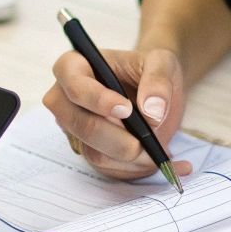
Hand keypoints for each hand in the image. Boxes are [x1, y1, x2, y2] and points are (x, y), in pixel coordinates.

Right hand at [43, 46, 194, 180]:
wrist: (156, 94)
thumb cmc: (150, 71)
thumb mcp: (163, 63)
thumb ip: (159, 80)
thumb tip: (152, 111)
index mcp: (75, 66)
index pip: (73, 84)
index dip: (96, 99)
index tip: (127, 109)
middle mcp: (67, 100)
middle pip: (77, 124)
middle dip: (114, 137)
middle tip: (143, 141)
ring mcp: (76, 129)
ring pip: (93, 152)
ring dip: (129, 156)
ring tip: (158, 147)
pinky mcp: (90, 151)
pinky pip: (108, 168)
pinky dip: (136, 168)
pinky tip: (160, 159)